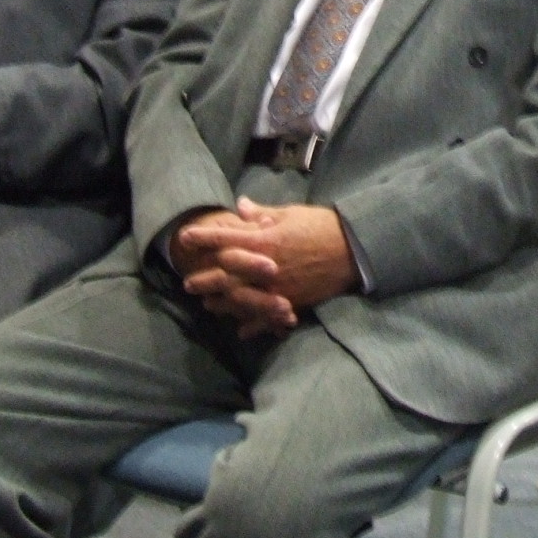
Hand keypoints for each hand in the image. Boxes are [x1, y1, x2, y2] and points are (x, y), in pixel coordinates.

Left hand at [177, 199, 357, 335]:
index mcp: (264, 240)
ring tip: (209, 306)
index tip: (185, 237)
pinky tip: (241, 331)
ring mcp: (277, 287)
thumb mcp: (291, 214)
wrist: (353, 249)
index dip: (203, 237)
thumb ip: (262, 214)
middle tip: (187, 284)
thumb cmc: (321, 226)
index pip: (225, 238)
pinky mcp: (291, 301)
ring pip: (241, 299)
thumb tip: (241, 205)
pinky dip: (253, 326)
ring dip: (222, 303)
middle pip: (226, 275)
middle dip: (204, 279)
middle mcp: (265, 267)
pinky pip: (267, 318)